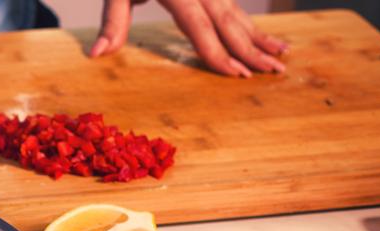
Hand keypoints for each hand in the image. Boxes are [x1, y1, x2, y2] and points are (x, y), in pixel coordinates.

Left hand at [90, 0, 287, 76]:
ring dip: (260, 36)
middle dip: (252, 49)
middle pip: (228, 22)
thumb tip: (97, 55)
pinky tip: (267, 37)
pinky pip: (234, 6)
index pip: (200, 28)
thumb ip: (112, 22)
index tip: (237, 75)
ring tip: (282, 55)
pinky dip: (251, 23)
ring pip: (237, 13)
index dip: (219, 53)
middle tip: (275, 72)